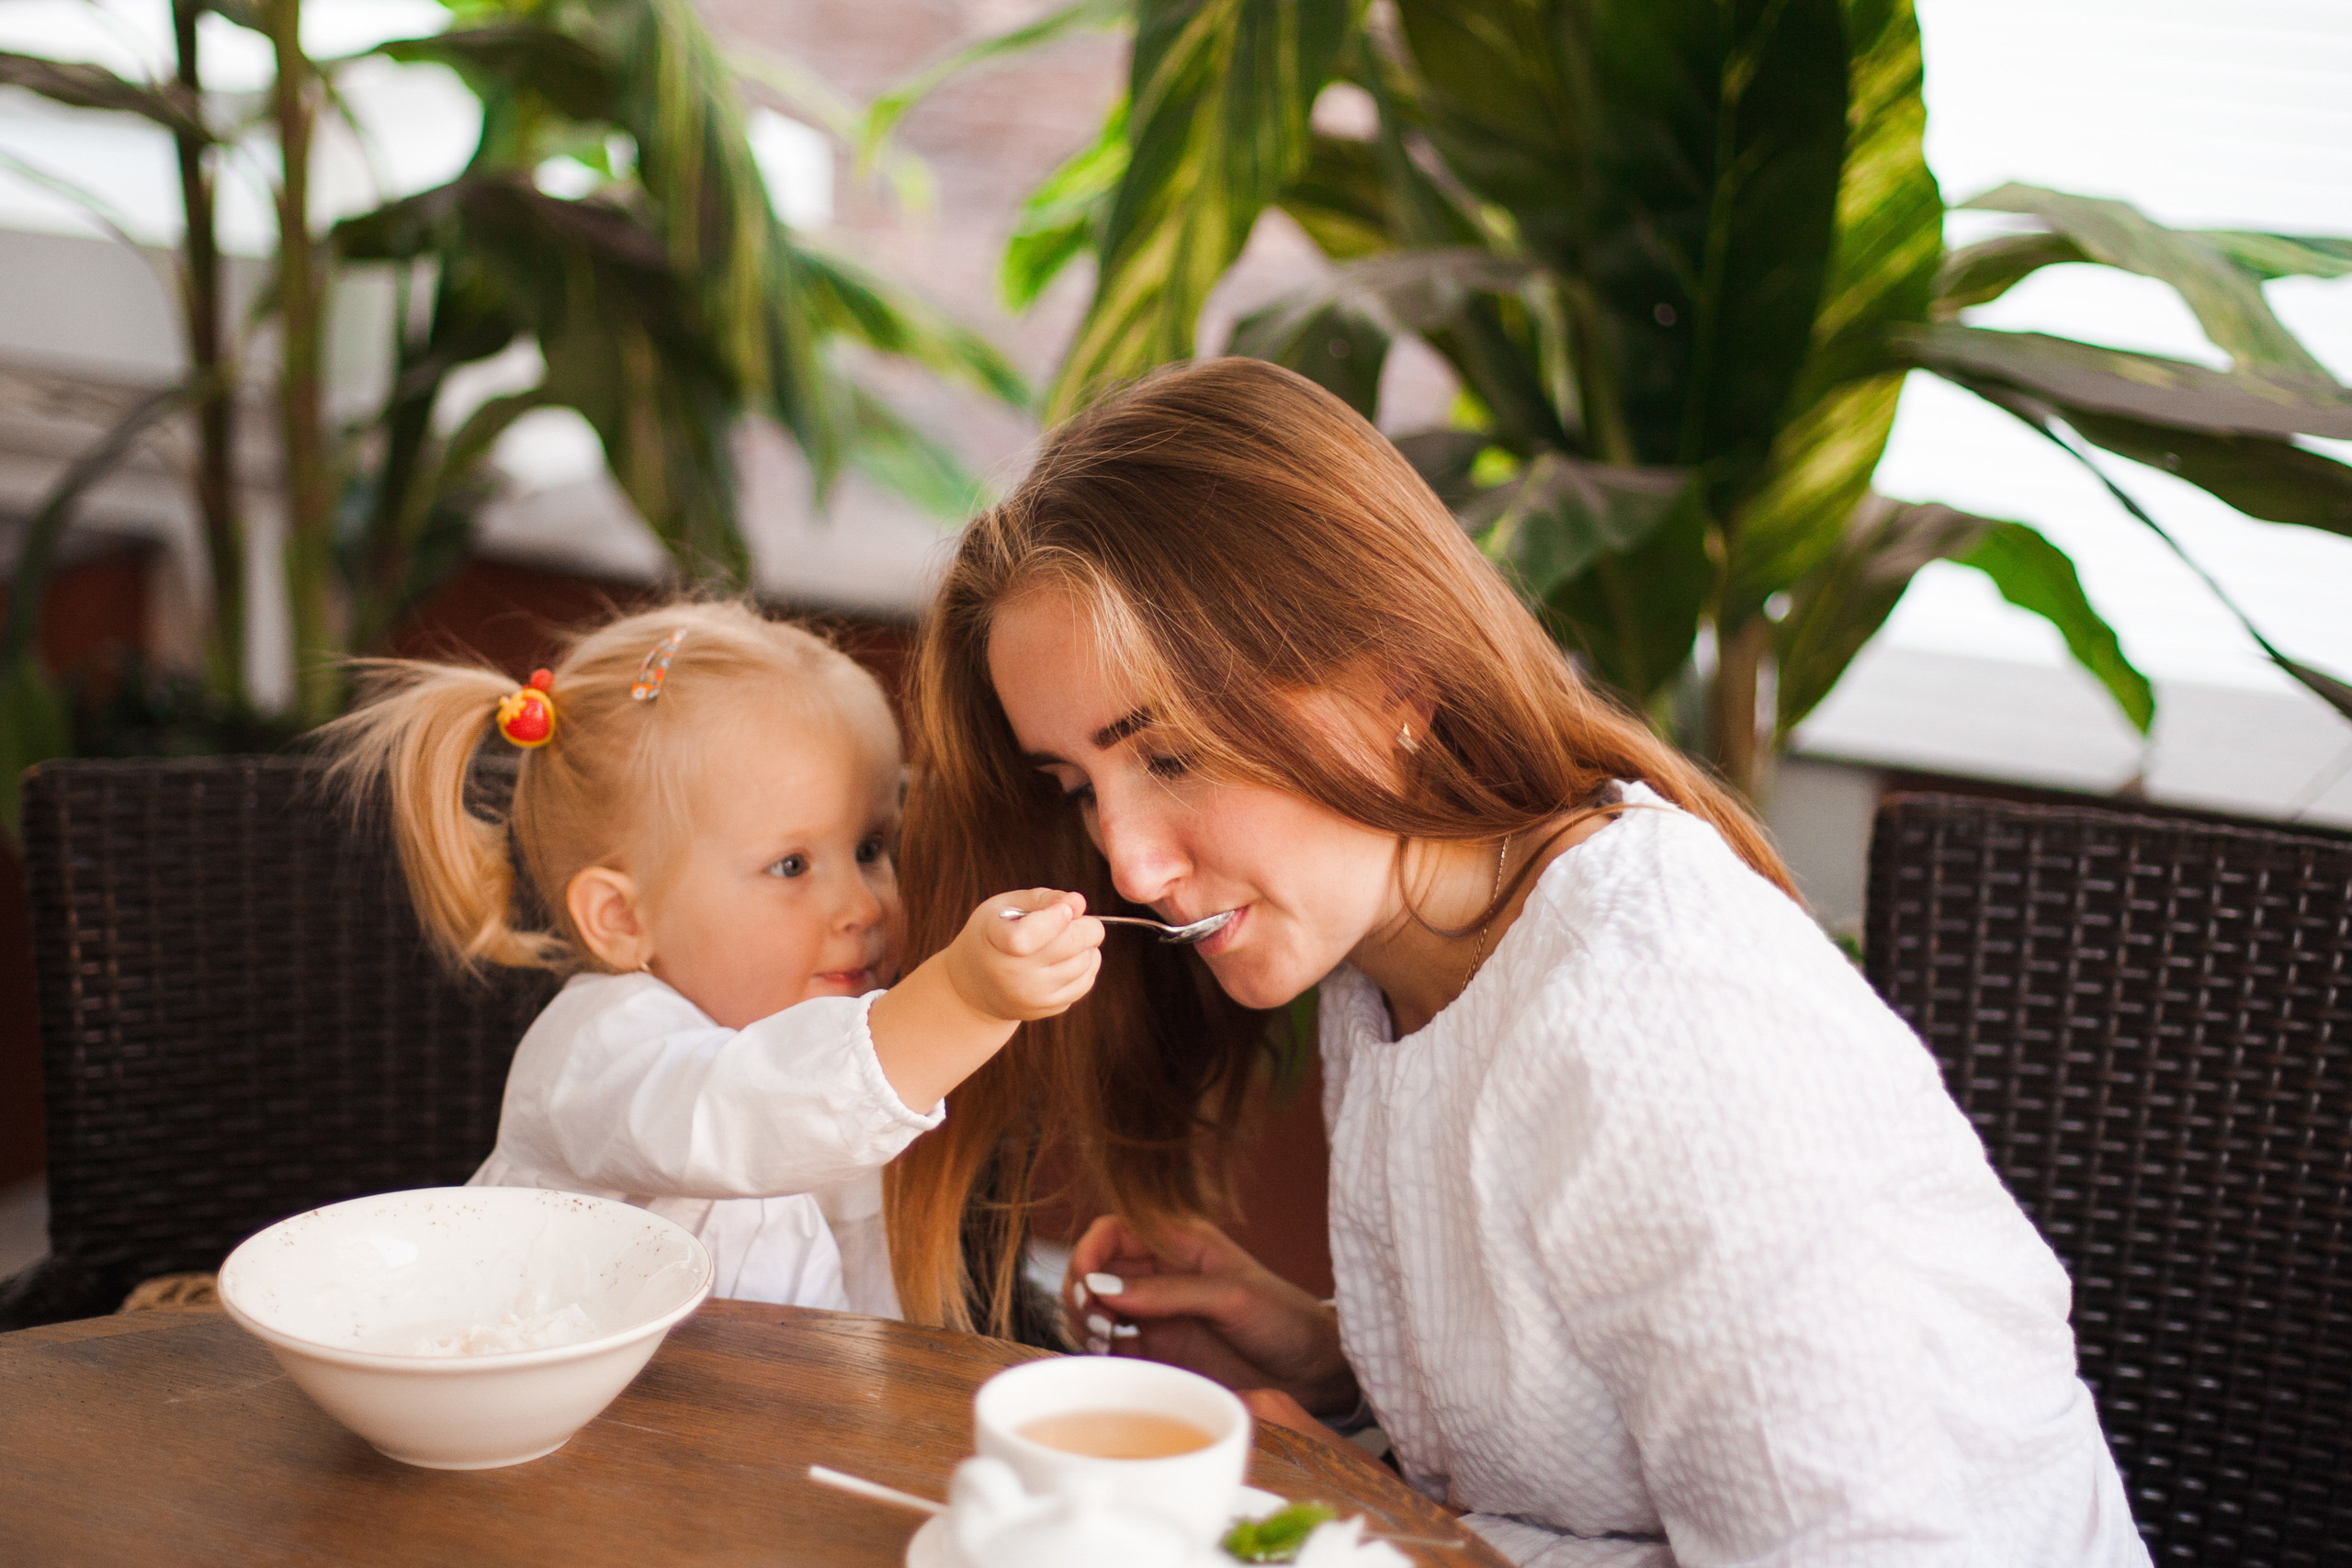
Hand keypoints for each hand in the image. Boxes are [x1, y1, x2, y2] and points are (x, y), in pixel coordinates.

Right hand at [944, 891, 1102, 1023]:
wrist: (975, 987)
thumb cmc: (993, 936)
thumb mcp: (1004, 907)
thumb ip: (1043, 900)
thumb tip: (1078, 903)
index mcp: (997, 942)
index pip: (1028, 935)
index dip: (1055, 917)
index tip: (1063, 908)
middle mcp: (1015, 975)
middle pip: (1072, 943)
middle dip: (1087, 925)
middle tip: (1079, 919)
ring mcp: (1033, 996)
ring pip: (1086, 962)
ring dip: (1088, 946)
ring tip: (1070, 939)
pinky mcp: (1048, 1008)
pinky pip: (1085, 982)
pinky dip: (1086, 965)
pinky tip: (1070, 957)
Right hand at [1065, 1213, 1358, 1415]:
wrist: (1315, 1372)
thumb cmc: (1286, 1320)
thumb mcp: (1232, 1297)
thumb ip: (1167, 1291)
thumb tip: (1102, 1287)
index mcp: (1179, 1241)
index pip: (1113, 1231)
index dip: (1088, 1251)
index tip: (1086, 1284)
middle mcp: (1160, 1274)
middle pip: (1094, 1270)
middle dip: (1080, 1292)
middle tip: (1094, 1323)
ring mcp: (1156, 1314)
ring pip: (1095, 1309)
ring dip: (1083, 1324)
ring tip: (1100, 1344)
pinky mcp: (1158, 1353)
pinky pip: (1111, 1349)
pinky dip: (1097, 1355)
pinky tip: (1105, 1363)